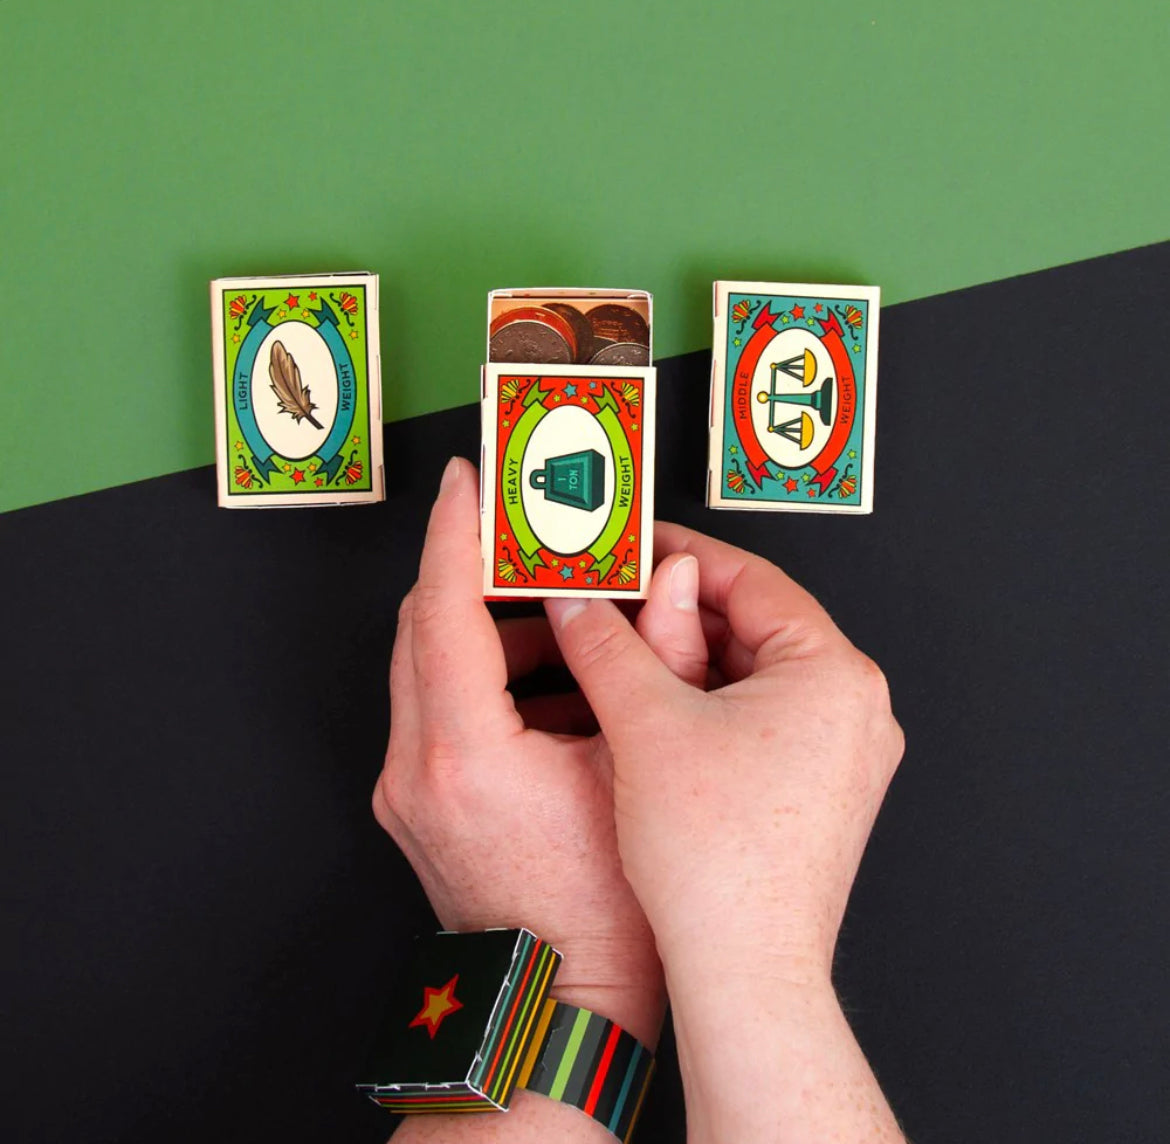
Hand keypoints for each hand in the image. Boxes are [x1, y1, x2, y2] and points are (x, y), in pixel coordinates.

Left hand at [372, 458, 663, 1048]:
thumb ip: (659, 660)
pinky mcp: (415, 806)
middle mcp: (414, 768)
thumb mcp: (642, 769)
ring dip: (489, 634)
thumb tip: (676, 583)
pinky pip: (436, 712)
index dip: (455, 532)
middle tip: (527, 538)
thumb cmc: (606, 911)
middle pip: (423, 628)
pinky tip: (554, 688)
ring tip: (569, 629)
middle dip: (475, 573)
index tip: (466, 480)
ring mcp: (405, 792)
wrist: (562, 1004)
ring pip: (427, 669)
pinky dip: (485, 682)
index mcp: (462, 752)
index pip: (442, 607)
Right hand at [545, 522, 903, 988]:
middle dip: (676, 613)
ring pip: (752, 675)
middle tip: (612, 600)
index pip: (751, 578)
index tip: (630, 544)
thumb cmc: (718, 864)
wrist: (745, 976)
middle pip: (753, 626)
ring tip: (621, 656)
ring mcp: (842, 755)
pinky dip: (707, 705)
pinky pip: (760, 719)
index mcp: (834, 673)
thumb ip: (609, 641)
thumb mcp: (646, 724)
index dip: (679, 554)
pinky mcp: (820, 791)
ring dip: (687, 661)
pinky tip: (654, 714)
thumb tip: (579, 595)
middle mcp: (854, 708)